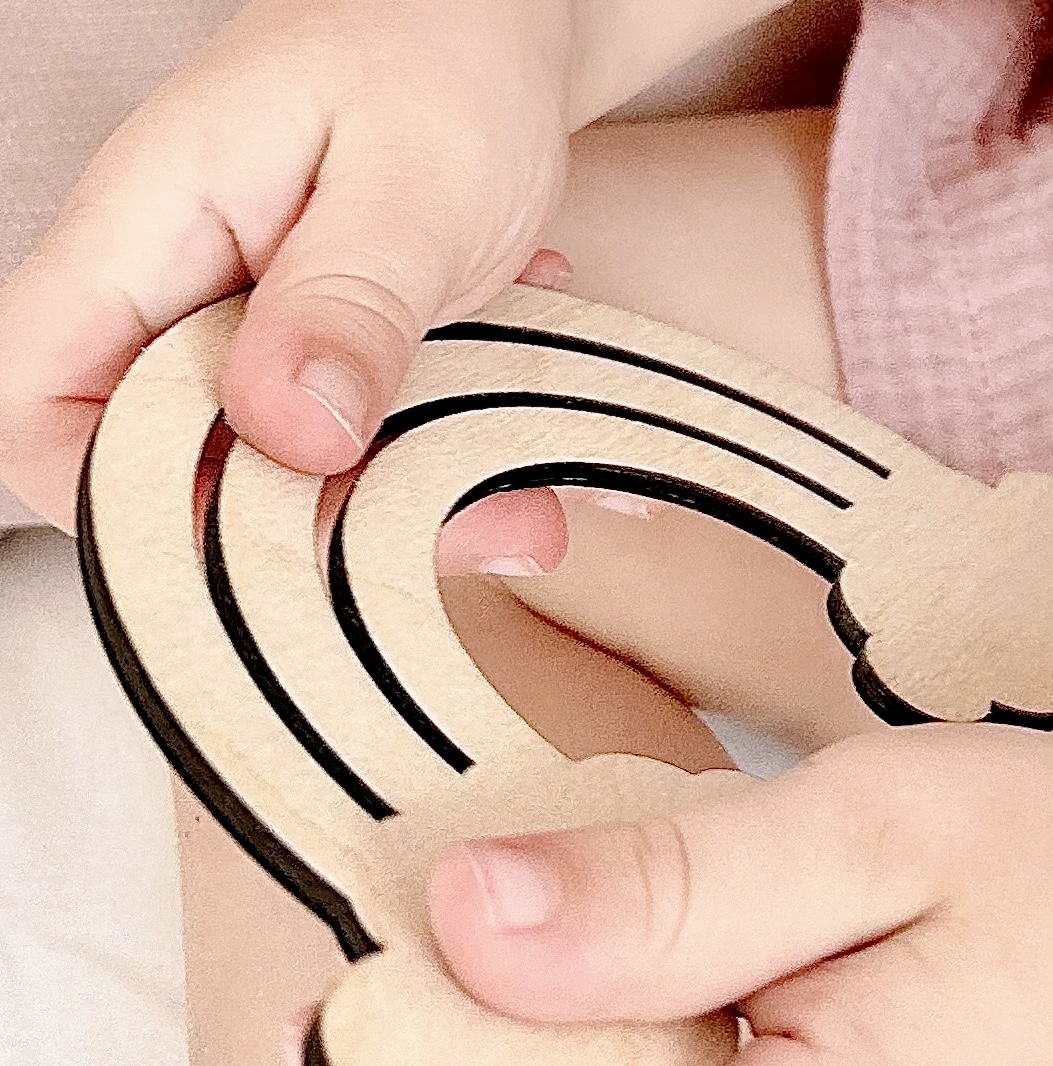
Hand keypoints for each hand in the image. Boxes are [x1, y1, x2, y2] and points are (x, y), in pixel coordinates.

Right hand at [0, 0, 574, 529]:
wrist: (500, 27)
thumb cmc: (444, 49)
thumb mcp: (413, 176)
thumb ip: (349, 301)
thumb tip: (292, 430)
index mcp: (151, 231)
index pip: (40, 399)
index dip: (115, 498)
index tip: (252, 541)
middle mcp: (183, 296)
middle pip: (172, 470)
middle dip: (308, 533)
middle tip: (456, 528)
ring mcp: (253, 334)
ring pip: (279, 479)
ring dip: (399, 514)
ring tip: (519, 507)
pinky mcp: (322, 358)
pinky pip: (353, 453)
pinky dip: (434, 474)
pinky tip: (513, 450)